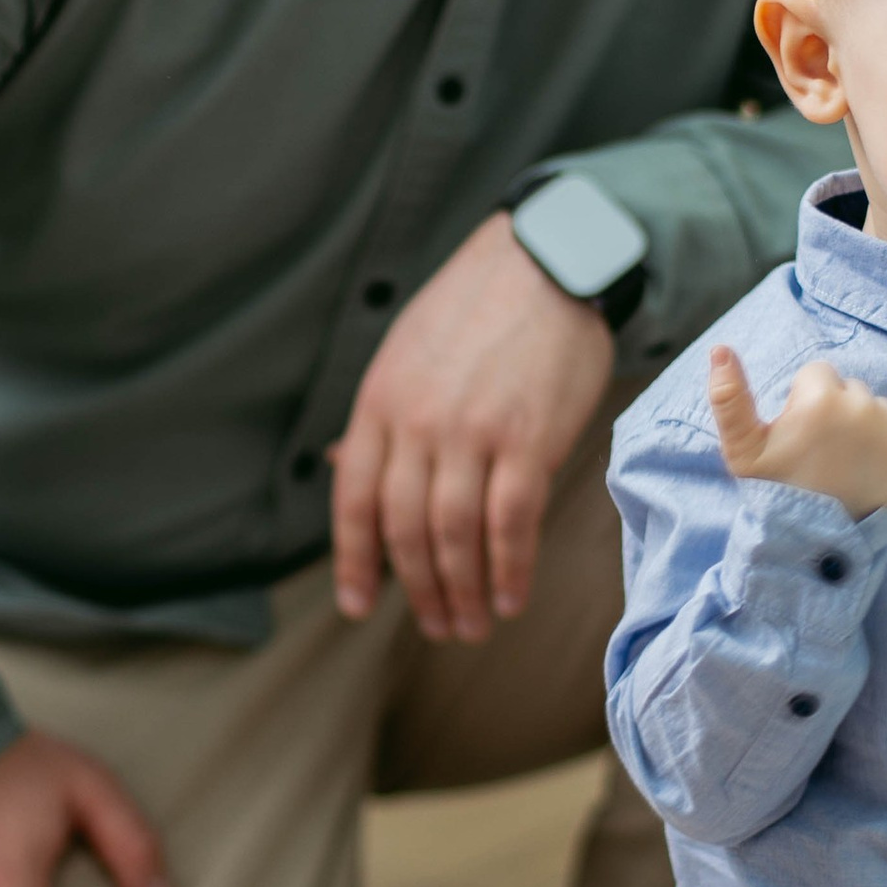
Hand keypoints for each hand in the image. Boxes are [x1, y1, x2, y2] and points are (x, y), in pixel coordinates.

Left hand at [331, 212, 616, 641]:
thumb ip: (378, 418)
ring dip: (462, 593)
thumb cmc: (478, 308)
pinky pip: (510, 523)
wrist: (548, 260)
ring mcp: (471, 433)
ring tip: (471, 624)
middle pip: (405, 529)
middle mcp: (417, 423)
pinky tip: (509, 597)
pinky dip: (508, 571)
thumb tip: (338, 469)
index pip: (354, 499)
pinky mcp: (528, 439)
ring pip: (455, 536)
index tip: (357, 605)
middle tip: (436, 626)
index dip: (353, 561)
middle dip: (418, 590)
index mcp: (379, 402)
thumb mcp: (405, 351)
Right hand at [709, 343, 886, 517]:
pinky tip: (871, 468)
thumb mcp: (743, 449)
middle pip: (850, 389)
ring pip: (877, 408)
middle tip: (822, 454)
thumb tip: (720, 348)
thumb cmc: (777, 490)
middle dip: (836, 413)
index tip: (801, 436)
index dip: (804, 402)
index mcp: (821, 399)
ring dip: (865, 428)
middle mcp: (863, 408)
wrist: (817, 542)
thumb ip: (728, 397)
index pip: (817, 373)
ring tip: (846, 464)